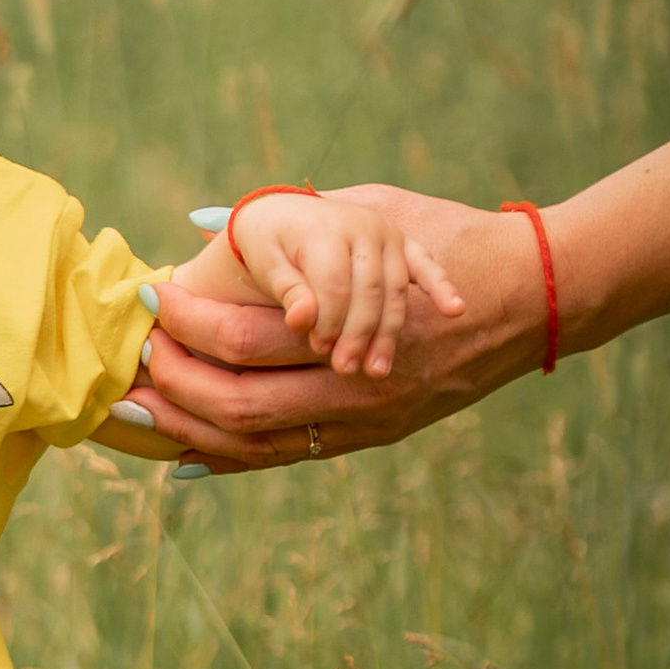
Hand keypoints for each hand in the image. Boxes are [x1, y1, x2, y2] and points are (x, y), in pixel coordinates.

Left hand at [134, 188, 540, 472]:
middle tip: (136, 359)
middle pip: (240, 402)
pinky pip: (289, 457)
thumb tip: (201, 220)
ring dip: (190, 429)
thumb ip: (291, 217)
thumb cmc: (448, 236)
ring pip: (258, 443)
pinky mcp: (374, 436)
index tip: (149, 299)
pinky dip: (233, 457)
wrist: (533, 296)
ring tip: (141, 410)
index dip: (185, 323)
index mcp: (352, 322)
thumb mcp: (374, 211)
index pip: (244, 336)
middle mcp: (358, 382)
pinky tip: (186, 452)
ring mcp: (367, 418)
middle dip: (174, 384)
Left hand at [216, 185, 465, 376]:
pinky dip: (441, 287)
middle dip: (359, 333)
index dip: (328, 320)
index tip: (320, 350)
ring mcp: (389, 235)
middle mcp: (363, 227)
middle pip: (369, 290)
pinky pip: (426, 265)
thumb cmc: (270, 244)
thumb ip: (287, 290)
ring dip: (389, 331)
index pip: (335, 283)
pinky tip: (455, 310)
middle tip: (348, 369)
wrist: (288, 211)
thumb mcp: (267, 262)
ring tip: (378, 370)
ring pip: (396, 290)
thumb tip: (301, 319)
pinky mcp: (405, 243)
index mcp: (325, 228)